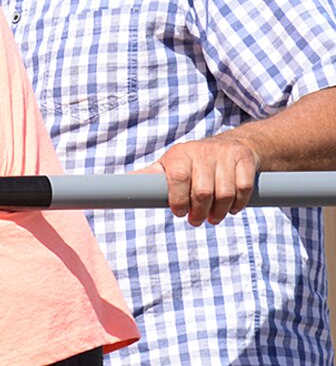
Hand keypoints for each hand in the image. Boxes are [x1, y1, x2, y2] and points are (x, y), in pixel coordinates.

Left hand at [143, 135, 258, 225]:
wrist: (232, 145)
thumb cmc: (192, 163)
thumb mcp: (168, 166)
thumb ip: (148, 178)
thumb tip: (119, 187)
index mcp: (179, 154)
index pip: (178, 178)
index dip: (178, 200)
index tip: (180, 213)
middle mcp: (202, 151)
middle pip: (202, 191)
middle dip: (200, 212)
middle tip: (197, 220)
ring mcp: (226, 153)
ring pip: (225, 192)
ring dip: (219, 212)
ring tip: (213, 218)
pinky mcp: (245, 158)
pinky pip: (244, 188)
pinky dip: (238, 204)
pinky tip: (231, 208)